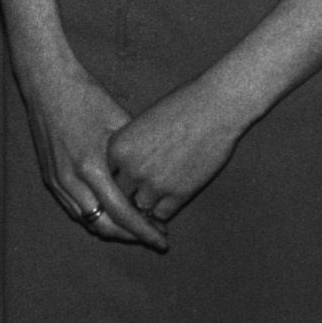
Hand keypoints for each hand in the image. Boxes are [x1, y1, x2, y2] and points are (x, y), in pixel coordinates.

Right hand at [16, 53, 163, 249]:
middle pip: (103, 226)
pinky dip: (94, 216)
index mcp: (91, 167)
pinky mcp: (49, 177)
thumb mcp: (119, 123)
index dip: (144, 231)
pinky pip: (73, 208)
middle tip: (152, 235)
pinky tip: (110, 211)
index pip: (122, 213)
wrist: (47, 83)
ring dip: (111, 228)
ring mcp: (56, 180)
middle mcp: (70, 180)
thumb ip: (135, 156)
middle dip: (130, 236)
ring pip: (86, 220)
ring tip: (135, 225)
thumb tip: (158, 181)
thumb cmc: (86, 98)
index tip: (163, 240)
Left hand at [106, 75, 253, 226]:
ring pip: (140, 207)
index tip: (128, 176)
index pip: (108, 173)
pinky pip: (162, 214)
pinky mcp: (178, 194)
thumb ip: (130, 148)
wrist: (213, 109)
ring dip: (147, 204)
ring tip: (154, 199)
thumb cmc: (180, 108)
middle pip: (120, 194)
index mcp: (117, 147)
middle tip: (140, 193)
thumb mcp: (142, 124)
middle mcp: (130, 168)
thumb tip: (126, 168)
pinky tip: (170, 201)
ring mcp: (154, 183)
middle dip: (129, 194)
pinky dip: (163, 212)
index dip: (119, 176)